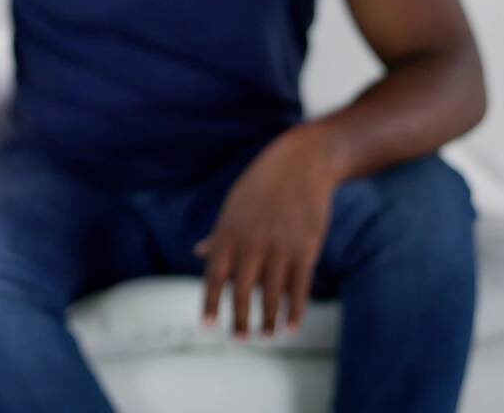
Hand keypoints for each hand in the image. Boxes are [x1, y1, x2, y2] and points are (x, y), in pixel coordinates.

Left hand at [196, 128, 339, 338]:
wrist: (302, 164)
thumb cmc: (261, 185)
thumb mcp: (233, 206)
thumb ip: (218, 235)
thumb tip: (198, 253)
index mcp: (229, 232)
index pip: (214, 275)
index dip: (210, 303)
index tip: (207, 327)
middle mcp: (252, 242)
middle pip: (242, 291)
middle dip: (240, 320)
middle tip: (239, 340)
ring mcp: (280, 247)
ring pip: (272, 294)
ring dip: (269, 320)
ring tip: (267, 336)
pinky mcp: (305, 249)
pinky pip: (299, 288)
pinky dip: (295, 310)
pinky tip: (291, 326)